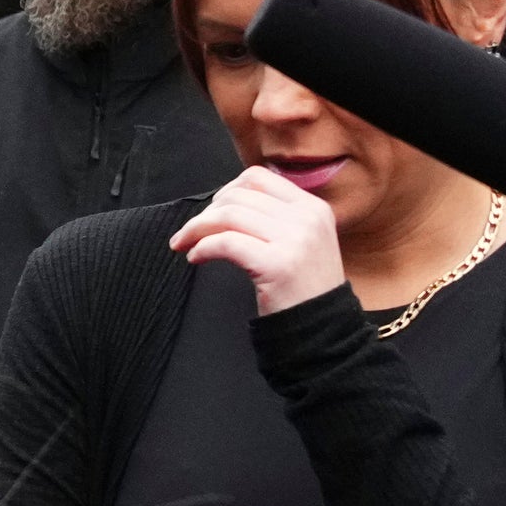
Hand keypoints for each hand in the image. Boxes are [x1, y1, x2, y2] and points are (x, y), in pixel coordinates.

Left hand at [169, 165, 350, 318]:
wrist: (321, 328)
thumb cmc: (302, 289)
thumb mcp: (302, 241)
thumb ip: (276, 218)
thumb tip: (228, 202)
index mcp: (312, 207)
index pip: (258, 178)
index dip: (226, 191)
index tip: (211, 211)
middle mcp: (306, 218)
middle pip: (238, 195)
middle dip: (205, 212)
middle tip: (189, 233)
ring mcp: (294, 240)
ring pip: (228, 215)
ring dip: (195, 229)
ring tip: (184, 245)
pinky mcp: (277, 264)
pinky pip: (226, 243)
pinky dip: (202, 248)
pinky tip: (196, 258)